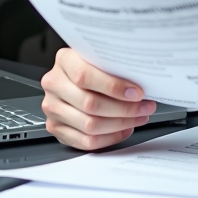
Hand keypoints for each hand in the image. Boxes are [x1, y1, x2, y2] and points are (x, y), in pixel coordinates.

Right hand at [40, 47, 156, 149]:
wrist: (71, 75)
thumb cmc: (91, 65)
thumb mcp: (99, 56)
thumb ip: (113, 65)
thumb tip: (143, 79)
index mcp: (65, 61)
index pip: (85, 76)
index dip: (114, 87)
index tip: (137, 93)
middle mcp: (54, 84)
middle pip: (90, 104)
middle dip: (124, 109)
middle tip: (145, 107)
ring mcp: (52, 108)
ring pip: (90, 125)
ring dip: (120, 124)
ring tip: (138, 118)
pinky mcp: (56, 128)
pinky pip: (85, 141)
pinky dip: (110, 138)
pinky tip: (124, 129)